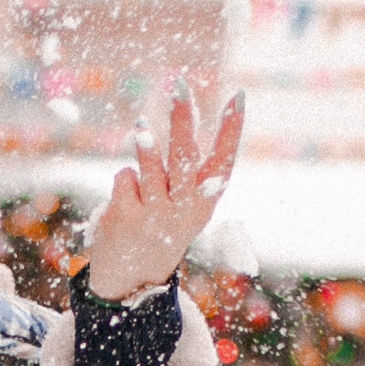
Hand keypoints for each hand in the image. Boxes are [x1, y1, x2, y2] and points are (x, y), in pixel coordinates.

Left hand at [84, 82, 245, 303]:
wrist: (133, 280)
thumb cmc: (164, 231)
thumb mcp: (185, 208)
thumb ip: (188, 175)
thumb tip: (183, 125)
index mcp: (205, 204)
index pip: (224, 161)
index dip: (232, 129)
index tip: (239, 97)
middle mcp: (184, 210)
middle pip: (185, 156)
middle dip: (183, 118)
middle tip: (180, 85)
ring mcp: (155, 214)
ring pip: (149, 165)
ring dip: (145, 144)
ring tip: (140, 127)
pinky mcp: (127, 217)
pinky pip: (125, 179)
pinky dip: (126, 183)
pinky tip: (129, 203)